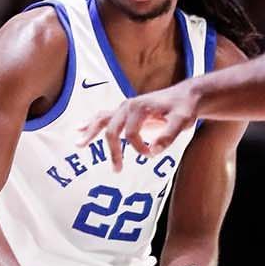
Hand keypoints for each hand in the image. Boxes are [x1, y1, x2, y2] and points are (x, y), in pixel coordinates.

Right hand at [79, 80, 198, 169]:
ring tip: (78, 144)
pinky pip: (104, 116)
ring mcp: (124, 107)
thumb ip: (168, 135)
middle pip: (112, 129)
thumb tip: (152, 151)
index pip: (131, 134)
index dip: (139, 148)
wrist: (186, 96)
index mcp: (139, 107)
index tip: (151, 156)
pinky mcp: (125, 111)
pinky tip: (80, 128)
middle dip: (113, 150)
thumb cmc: (184, 108)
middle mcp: (128, 105)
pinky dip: (92, 123)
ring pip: (103, 120)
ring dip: (90, 132)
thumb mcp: (182, 121)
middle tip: (117, 169)